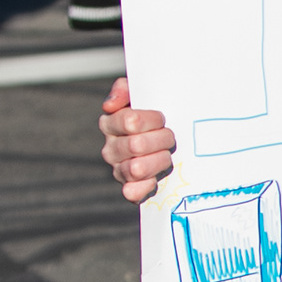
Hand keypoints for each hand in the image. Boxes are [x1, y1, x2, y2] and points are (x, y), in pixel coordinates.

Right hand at [99, 78, 176, 201]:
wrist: (171, 136)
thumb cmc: (155, 112)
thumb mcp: (142, 92)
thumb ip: (125, 88)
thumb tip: (110, 105)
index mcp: (110, 123)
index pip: (130, 121)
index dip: (153, 119)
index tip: (163, 118)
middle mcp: (110, 149)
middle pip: (137, 145)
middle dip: (161, 139)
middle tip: (170, 137)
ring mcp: (119, 170)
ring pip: (136, 168)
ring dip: (159, 160)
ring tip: (167, 154)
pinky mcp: (130, 189)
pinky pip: (131, 192)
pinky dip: (146, 185)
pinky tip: (157, 177)